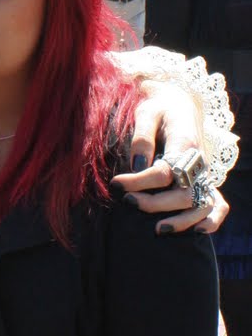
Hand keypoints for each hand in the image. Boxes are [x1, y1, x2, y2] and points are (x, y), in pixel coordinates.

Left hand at [112, 89, 224, 232]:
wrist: (180, 103)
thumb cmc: (159, 107)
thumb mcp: (146, 112)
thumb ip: (141, 138)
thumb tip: (136, 167)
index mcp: (184, 142)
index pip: (165, 171)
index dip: (139, 182)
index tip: (117, 184)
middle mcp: (199, 161)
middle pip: (183, 193)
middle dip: (154, 203)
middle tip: (128, 201)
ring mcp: (204, 173)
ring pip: (202, 204)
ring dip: (182, 220)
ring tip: (158, 229)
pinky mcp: (205, 180)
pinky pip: (218, 205)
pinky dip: (212, 221)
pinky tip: (196, 232)